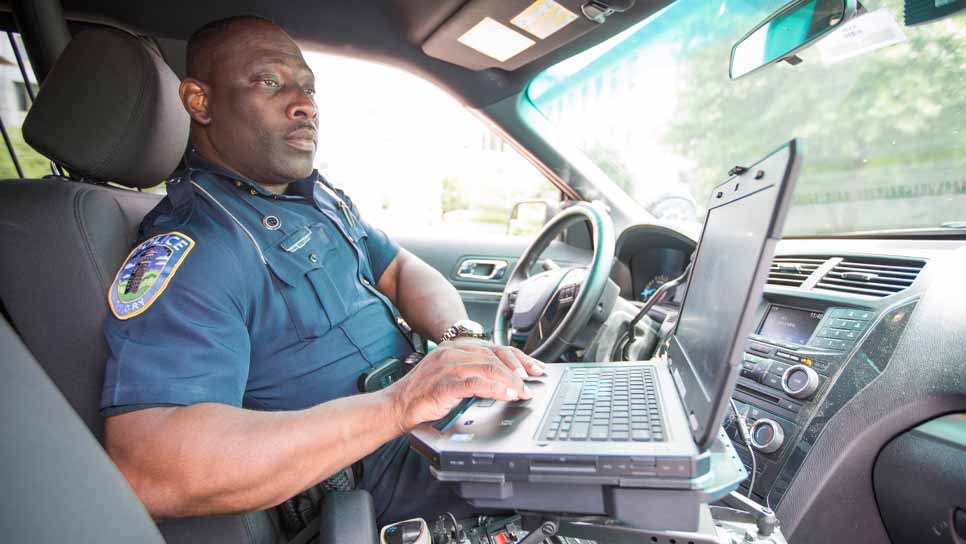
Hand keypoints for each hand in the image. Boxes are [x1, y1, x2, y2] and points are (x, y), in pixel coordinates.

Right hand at [385, 340, 546, 432]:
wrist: (396, 405)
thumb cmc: (422, 394)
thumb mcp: (450, 376)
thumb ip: (472, 372)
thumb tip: (502, 378)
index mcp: (455, 347)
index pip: (494, 347)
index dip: (518, 358)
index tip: (534, 368)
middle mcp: (453, 351)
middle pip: (495, 355)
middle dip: (519, 368)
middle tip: (533, 380)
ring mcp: (448, 366)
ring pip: (489, 367)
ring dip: (511, 381)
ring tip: (522, 391)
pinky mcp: (445, 383)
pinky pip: (477, 383)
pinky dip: (496, 389)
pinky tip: (507, 395)